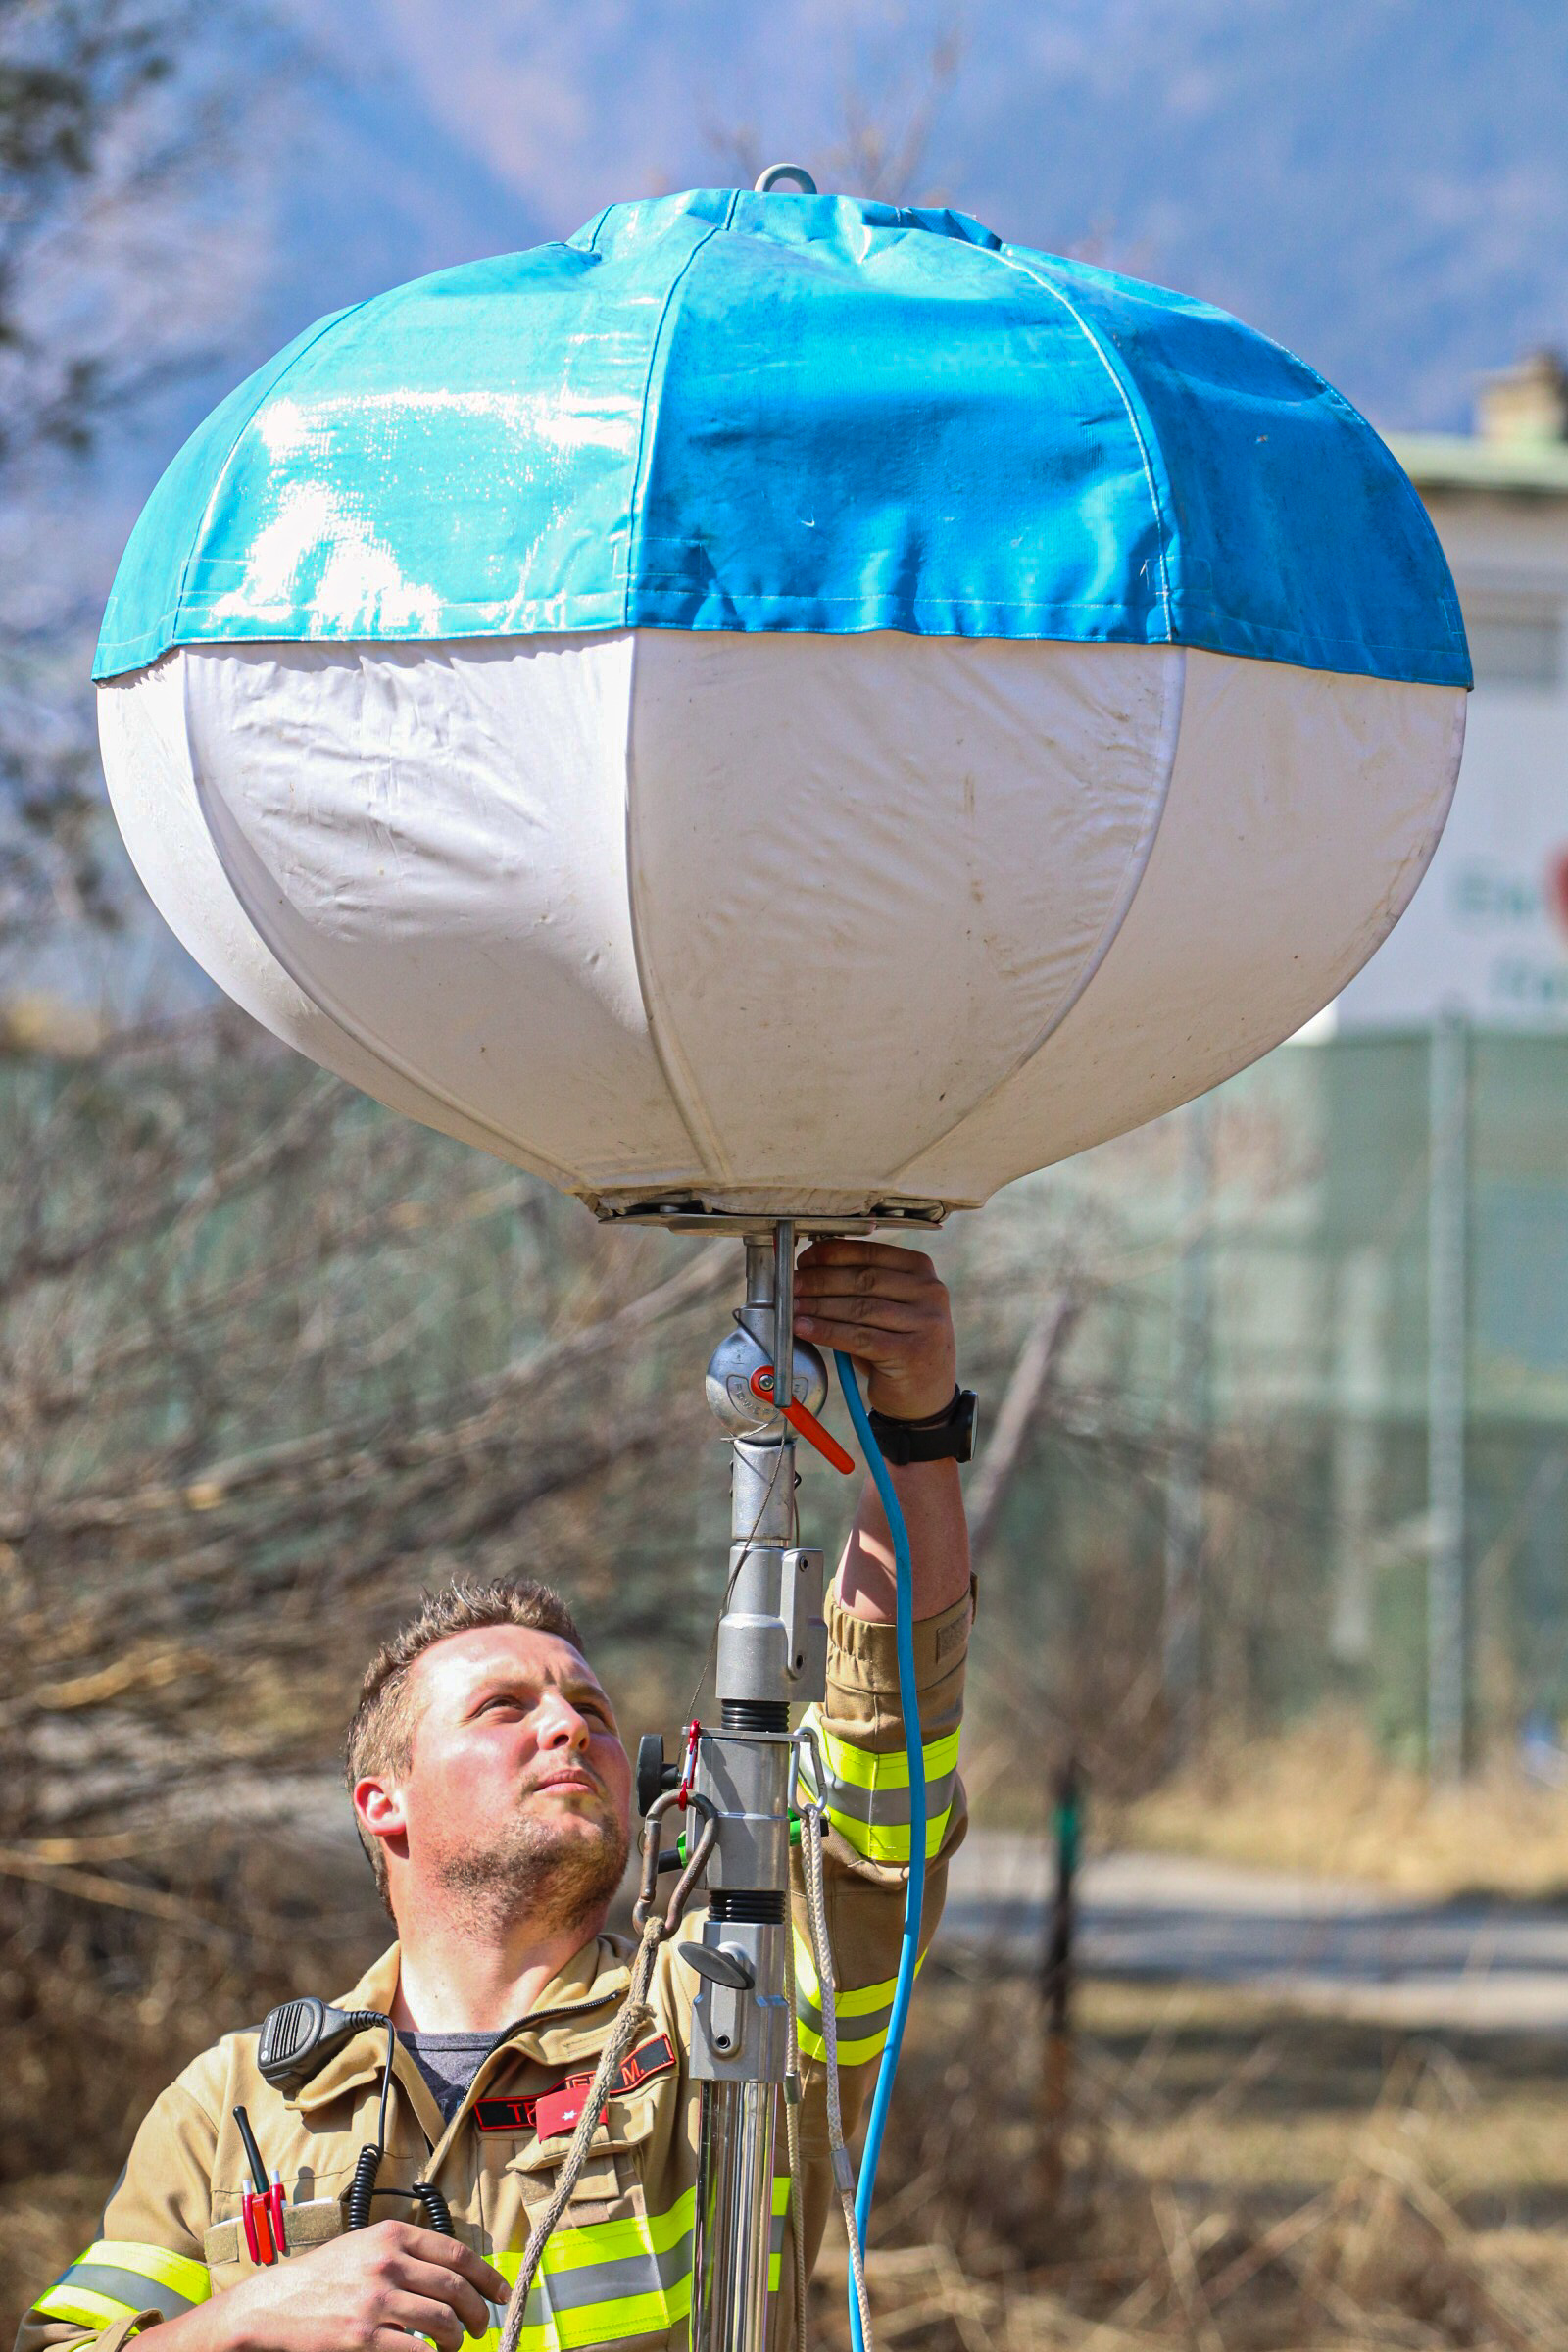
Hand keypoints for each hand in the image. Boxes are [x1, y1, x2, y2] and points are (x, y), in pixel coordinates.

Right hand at [157, 2221, 508, 2351]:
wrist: (271, 2307)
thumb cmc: (320, 2278)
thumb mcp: (362, 2247)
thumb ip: (404, 2253)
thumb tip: (451, 2272)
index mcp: (391, 2236)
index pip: (457, 2255)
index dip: (487, 2277)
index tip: (502, 2294)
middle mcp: (388, 2263)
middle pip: (456, 2289)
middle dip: (478, 2313)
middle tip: (481, 2327)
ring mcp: (376, 2301)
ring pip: (443, 2322)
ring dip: (457, 2339)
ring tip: (455, 2346)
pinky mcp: (363, 2338)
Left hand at [793, 1241, 956, 1421]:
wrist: (926, 1395)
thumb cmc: (897, 1345)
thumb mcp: (886, 1308)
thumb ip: (859, 1287)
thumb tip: (808, 1272)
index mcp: (922, 1270)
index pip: (870, 1252)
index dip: (831, 1254)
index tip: (804, 1261)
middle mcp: (930, 1291)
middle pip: (862, 1279)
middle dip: (819, 1281)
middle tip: (791, 1286)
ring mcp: (925, 1322)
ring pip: (858, 1308)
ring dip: (818, 1307)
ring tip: (793, 1308)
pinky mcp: (911, 1352)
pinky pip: (858, 1338)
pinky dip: (826, 1332)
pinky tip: (804, 1329)